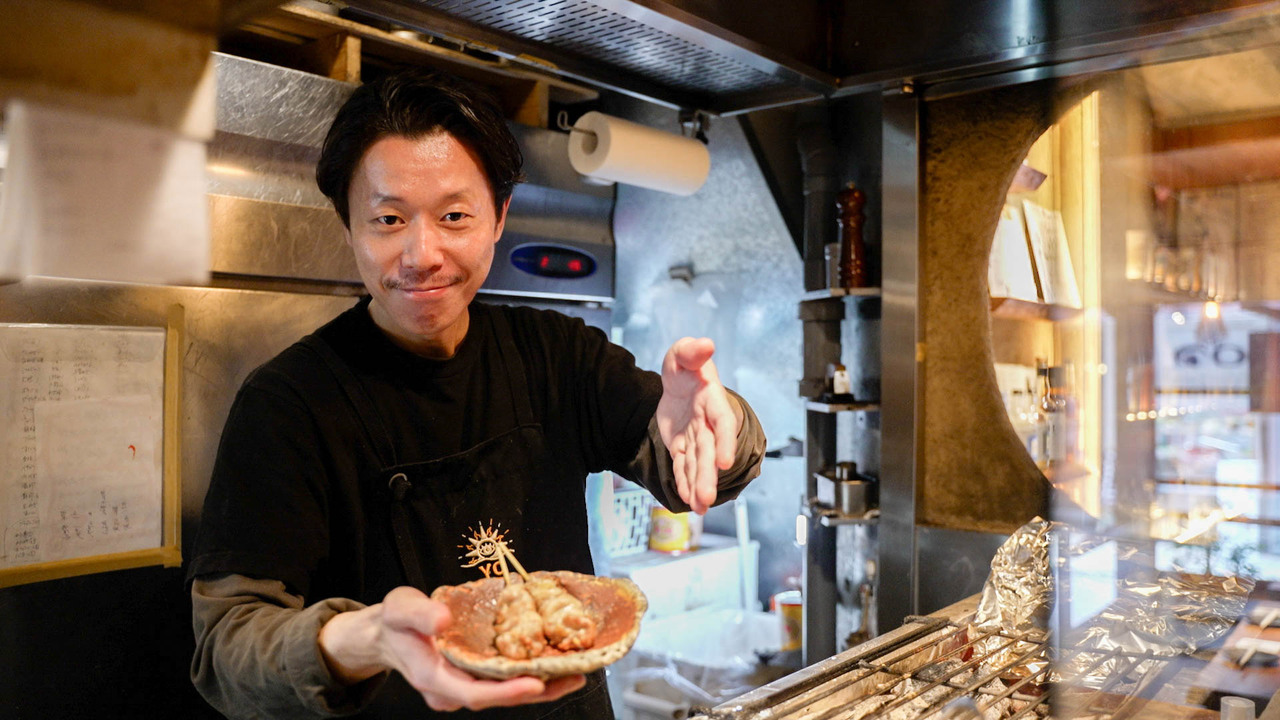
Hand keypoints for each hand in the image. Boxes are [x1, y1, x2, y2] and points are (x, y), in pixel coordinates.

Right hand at [318, 586, 585, 711]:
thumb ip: (419, 613)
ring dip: (541, 684)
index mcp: (434, 678)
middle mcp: (452, 690)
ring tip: (576, 671)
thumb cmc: (394, 621)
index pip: (475, 693)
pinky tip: (554, 662)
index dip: (507, 692)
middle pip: (499, 697)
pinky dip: (528, 672)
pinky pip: (503, 680)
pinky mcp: (473, 678)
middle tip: (576, 676)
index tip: (537, 682)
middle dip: (538, 690)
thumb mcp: (399, 608)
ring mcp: (463, 687)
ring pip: (505, 691)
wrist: (386, 635)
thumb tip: (442, 619)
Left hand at [655, 337, 741, 514]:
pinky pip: (684, 468)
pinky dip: (685, 484)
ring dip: (699, 486)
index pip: (721, 422)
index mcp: (711, 400)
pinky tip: (688, 502)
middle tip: (707, 499)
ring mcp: (695, 437)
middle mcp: (706, 423)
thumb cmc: (684, 367)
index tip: (725, 461)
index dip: (724, 441)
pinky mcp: (682, 447)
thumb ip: (691, 351)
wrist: (678, 383)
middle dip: (708, 476)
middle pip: (708, 452)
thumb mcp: (682, 354)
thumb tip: (706, 344)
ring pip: (697, 465)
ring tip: (700, 508)